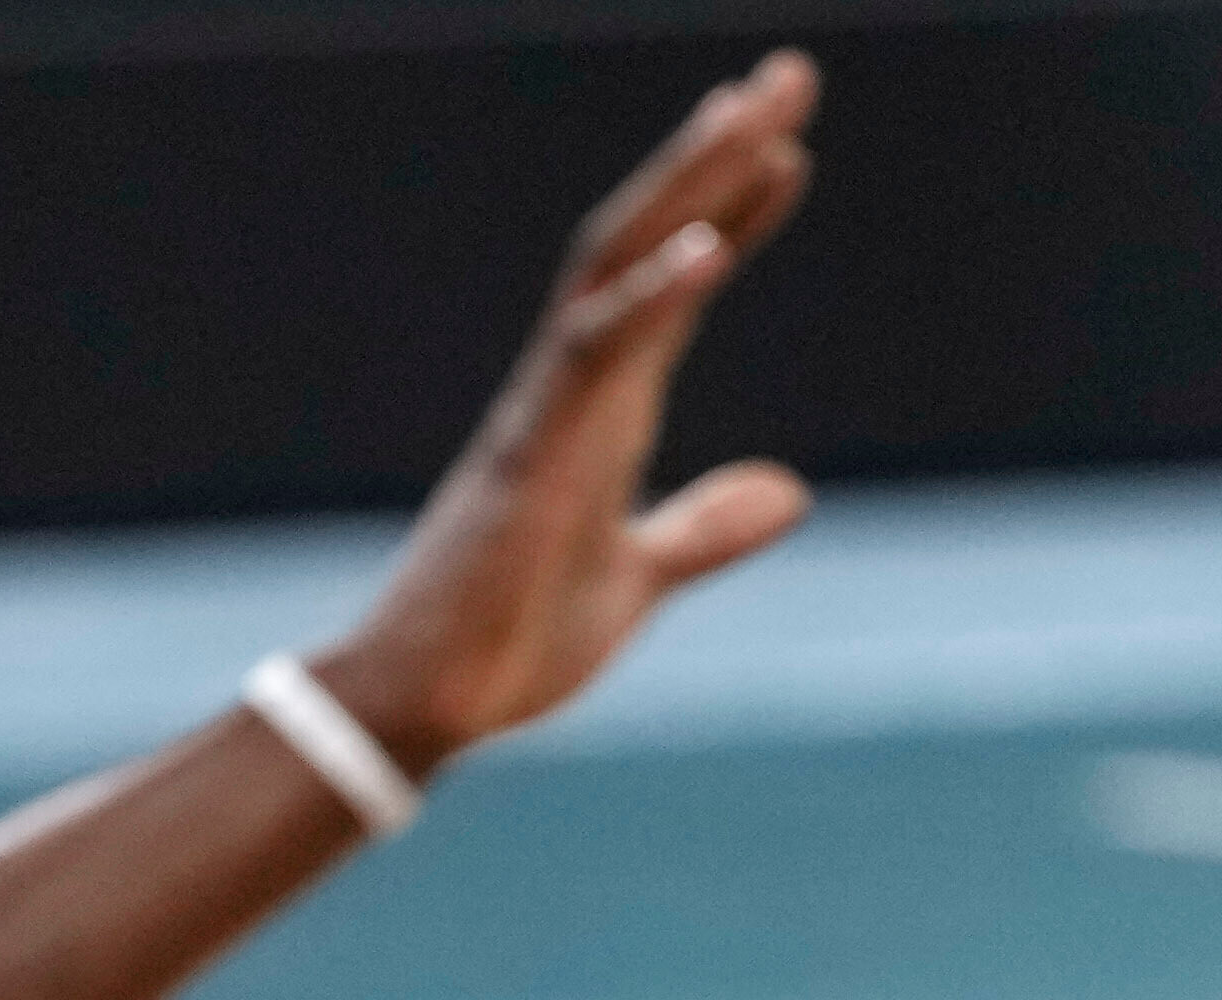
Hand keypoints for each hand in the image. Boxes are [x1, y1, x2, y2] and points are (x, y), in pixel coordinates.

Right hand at [309, 53, 818, 774]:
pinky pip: (595, 352)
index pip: (677, 288)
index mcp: (603, 410)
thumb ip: (706, 530)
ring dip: (689, 184)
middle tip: (790, 73)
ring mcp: (550, 406)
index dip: (733, 218)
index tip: (790, 153)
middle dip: (720, 155)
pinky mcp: (532, 449)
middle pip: (651, 237)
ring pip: (618, 262)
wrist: (431, 704)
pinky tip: (708, 245)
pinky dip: (652, 295)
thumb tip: (791, 492)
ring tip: (755, 110)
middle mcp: (575, 384)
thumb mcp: (638, 581)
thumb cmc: (511, 644)